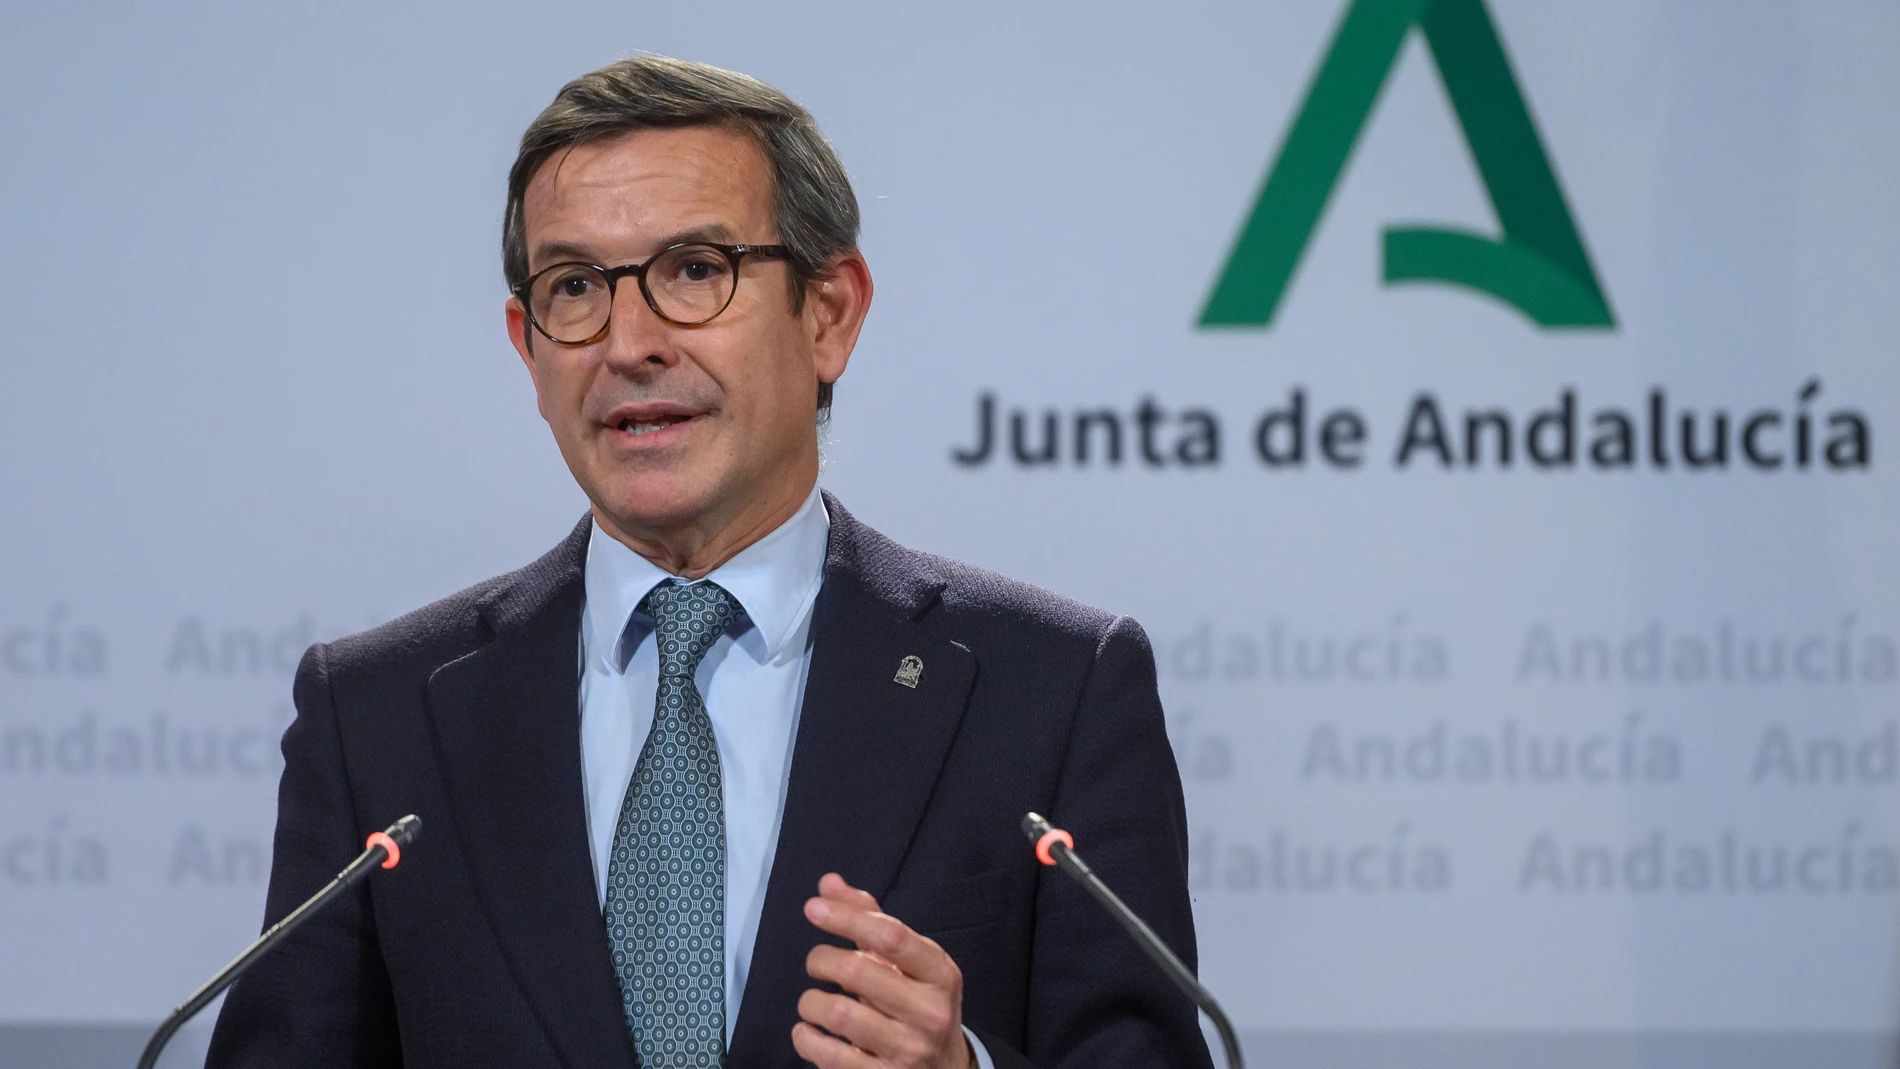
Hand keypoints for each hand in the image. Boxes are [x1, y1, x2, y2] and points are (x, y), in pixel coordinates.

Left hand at [792, 873, 976, 1068]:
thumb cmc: (918, 1003)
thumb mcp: (909, 960)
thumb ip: (869, 918)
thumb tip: (828, 884)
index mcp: (939, 974)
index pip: (891, 936)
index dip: (847, 917)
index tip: (814, 908)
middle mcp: (929, 1012)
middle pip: (859, 971)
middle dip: (822, 959)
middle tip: (817, 963)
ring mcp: (907, 1050)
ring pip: (838, 1014)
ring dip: (810, 1001)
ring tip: (813, 1000)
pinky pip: (826, 1054)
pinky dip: (805, 1037)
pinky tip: (811, 1030)